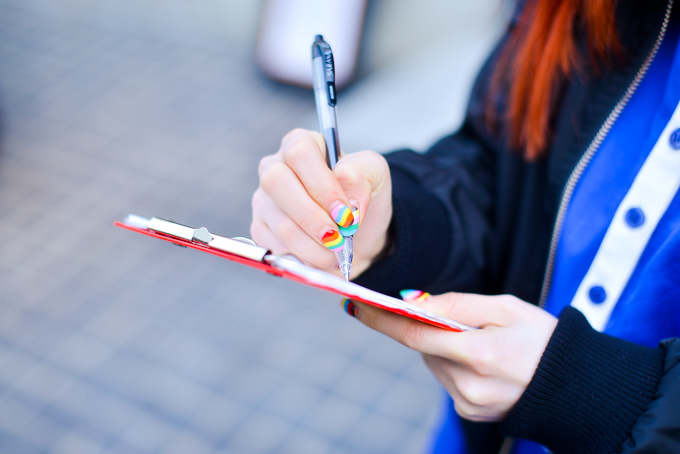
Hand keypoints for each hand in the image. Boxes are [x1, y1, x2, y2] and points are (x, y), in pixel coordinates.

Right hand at [251, 129, 392, 276]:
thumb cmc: (363, 197)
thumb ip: (362, 173)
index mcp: (302, 144)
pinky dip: (304, 258)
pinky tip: (321, 256)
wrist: (359, 234)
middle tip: (338, 237)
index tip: (345, 212)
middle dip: (312, 217)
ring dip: (314, 246)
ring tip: (337, 252)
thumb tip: (344, 188)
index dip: (322, 185)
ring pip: (281, 223)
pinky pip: (276, 247)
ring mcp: (265, 200)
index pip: (299, 153)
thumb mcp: (376, 175)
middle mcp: (276, 167)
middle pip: (276, 183)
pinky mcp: (261, 229)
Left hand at [348, 292, 556, 421]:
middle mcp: (469, 384)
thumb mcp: (506, 307)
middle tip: (456, 319)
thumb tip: (414, 303)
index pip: (414, 335)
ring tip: (481, 343)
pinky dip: (454, 365)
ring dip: (443, 347)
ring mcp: (469, 402)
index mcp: (480, 354)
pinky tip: (484, 362)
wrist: (575, 386)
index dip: (382, 320)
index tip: (357, 306)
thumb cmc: (543, 338)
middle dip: (428, 329)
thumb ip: (456, 304)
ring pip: (434, 363)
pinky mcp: (470, 412)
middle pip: (424, 349)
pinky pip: (447, 380)